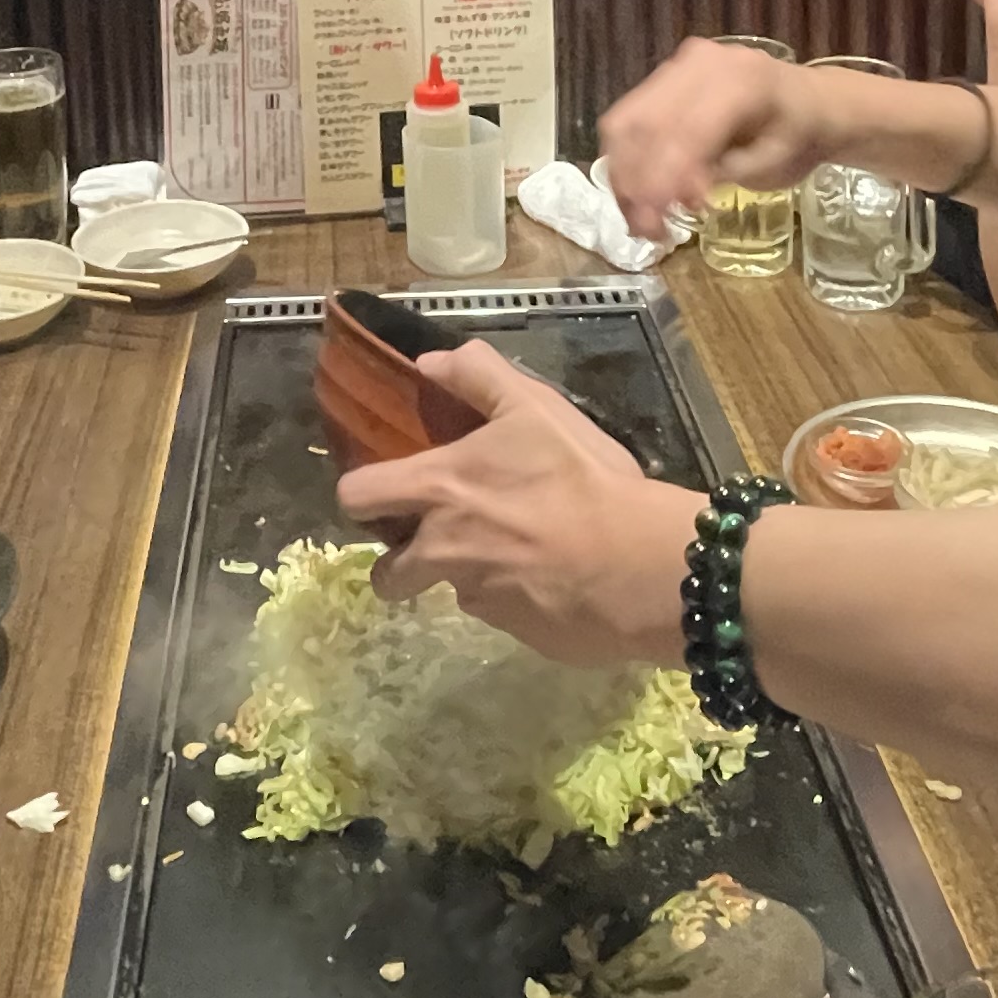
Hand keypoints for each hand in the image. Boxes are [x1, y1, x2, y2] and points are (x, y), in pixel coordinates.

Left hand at [335, 347, 694, 666]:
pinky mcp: (512, 633)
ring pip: (451, 590)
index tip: (386, 494)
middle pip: (387, 574)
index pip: (356, 496)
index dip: (362, 493)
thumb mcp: (535, 408)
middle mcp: (441, 550)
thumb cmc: (584, 478)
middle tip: (436, 543)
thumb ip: (479, 377)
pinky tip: (556, 578)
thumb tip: (428, 363)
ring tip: (519, 555)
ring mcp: (475, 598)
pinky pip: (500, 614)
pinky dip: (518, 598)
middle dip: (398, 564)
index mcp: (438, 488)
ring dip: (470, 576)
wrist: (641, 567)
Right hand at [596, 38, 838, 239]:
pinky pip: (631, 115)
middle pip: (643, 122)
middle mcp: (702, 63)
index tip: (657, 223)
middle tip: (644, 229)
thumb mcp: (772, 165)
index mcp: (741, 82)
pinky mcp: (666, 74)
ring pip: (626, 120)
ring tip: (640, 217)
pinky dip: (628, 159)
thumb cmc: (799, 138)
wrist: (809, 102)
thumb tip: (676, 195)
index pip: (686, 130)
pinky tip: (642, 191)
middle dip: (634, 183)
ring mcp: (679, 64)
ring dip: (624, 175)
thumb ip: (723, 173)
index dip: (664, 178)